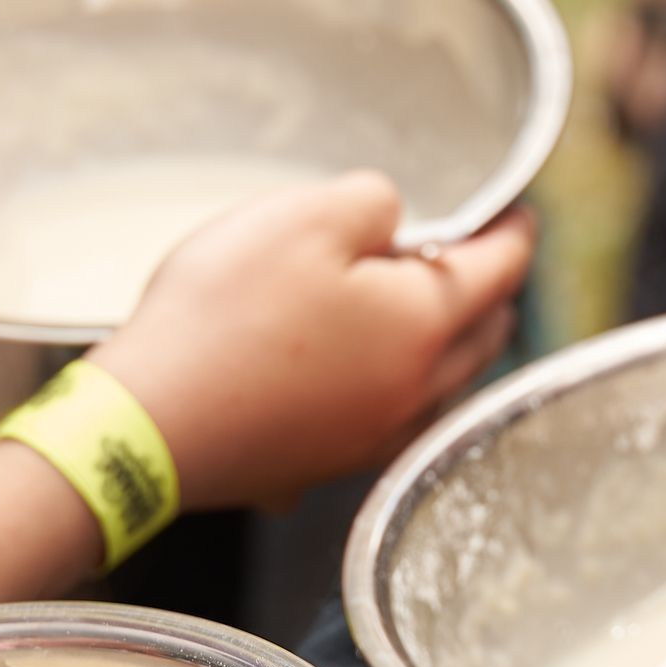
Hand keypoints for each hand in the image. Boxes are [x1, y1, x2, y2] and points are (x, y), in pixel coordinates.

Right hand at [96, 172, 532, 507]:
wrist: (148, 424)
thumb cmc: (225, 314)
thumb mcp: (303, 215)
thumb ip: (373, 201)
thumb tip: (395, 219)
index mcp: (424, 325)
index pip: (502, 270)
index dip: (515, 230)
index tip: (517, 210)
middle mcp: (414, 393)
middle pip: (484, 337)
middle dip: (490, 291)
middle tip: (473, 255)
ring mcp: (369, 440)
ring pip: (439, 386)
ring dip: (446, 346)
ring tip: (418, 310)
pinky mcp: (322, 466)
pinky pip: (385, 422)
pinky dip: (392, 388)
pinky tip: (357, 374)